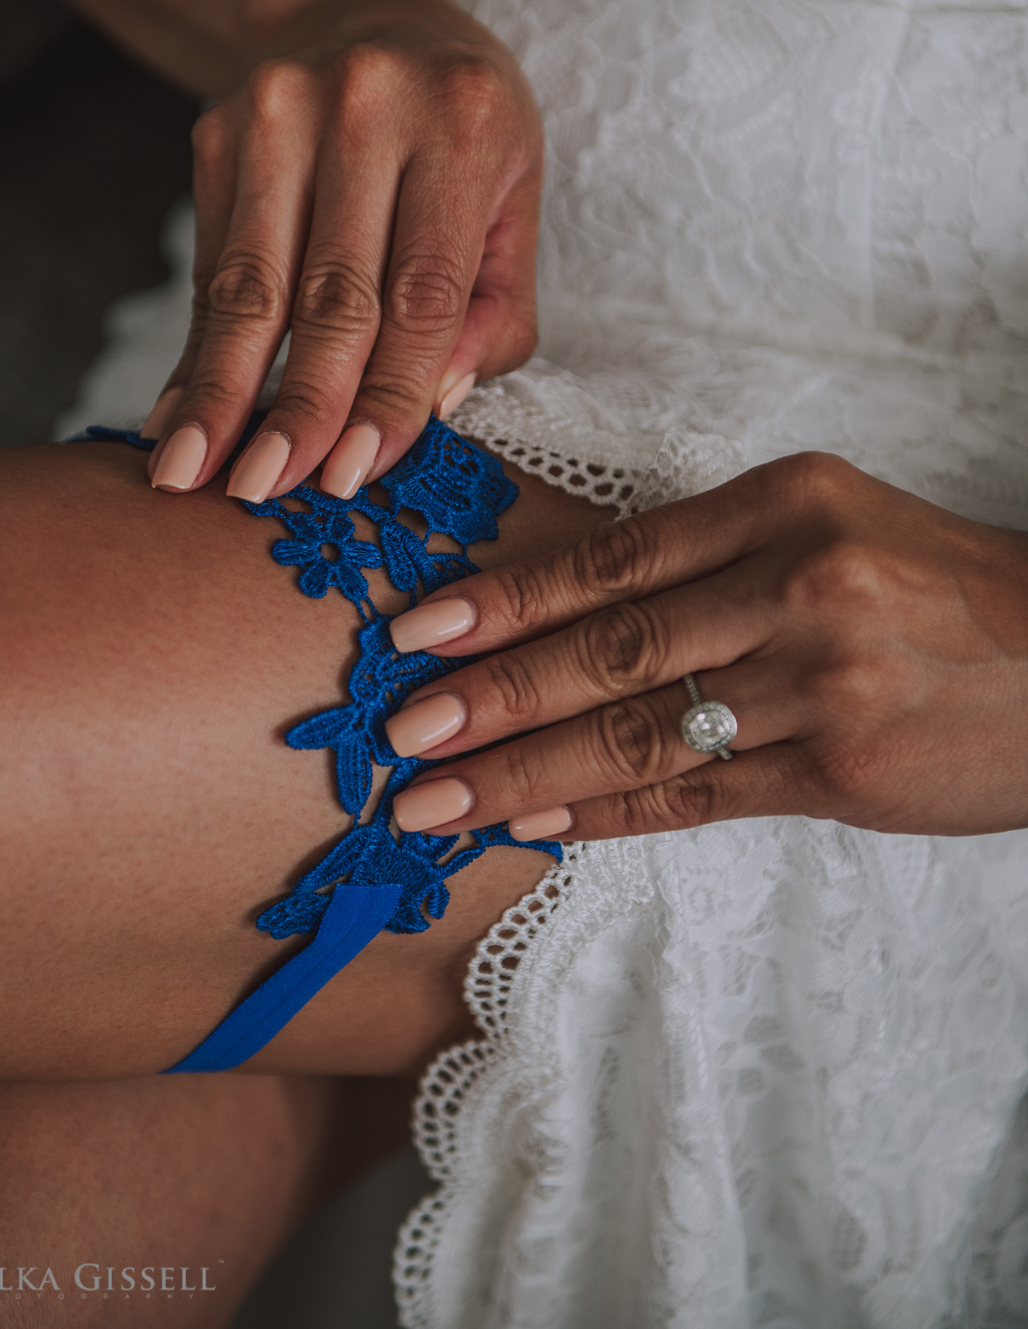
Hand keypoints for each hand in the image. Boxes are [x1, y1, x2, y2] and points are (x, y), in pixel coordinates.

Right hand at [143, 0, 541, 501]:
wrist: (357, 15)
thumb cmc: (457, 130)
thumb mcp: (511, 195)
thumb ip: (494, 306)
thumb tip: (438, 404)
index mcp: (464, 122)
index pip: (425, 287)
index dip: (392, 390)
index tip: (358, 475)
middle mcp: (368, 105)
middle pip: (332, 291)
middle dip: (299, 405)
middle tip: (268, 493)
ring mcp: (281, 110)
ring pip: (252, 283)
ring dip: (222, 390)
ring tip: (192, 475)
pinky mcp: (220, 130)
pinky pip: (210, 266)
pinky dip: (195, 350)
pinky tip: (178, 415)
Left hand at [382, 452, 1027, 842]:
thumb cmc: (930, 584)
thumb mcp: (827, 524)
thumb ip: (707, 560)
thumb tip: (558, 612)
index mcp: (782, 503)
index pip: (613, 559)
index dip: (504, 602)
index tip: (416, 633)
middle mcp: (798, 583)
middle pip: (611, 649)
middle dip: (491, 697)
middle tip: (398, 734)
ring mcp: (822, 683)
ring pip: (642, 734)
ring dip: (527, 774)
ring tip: (439, 801)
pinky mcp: (842, 772)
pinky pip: (699, 796)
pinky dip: (609, 814)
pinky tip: (539, 826)